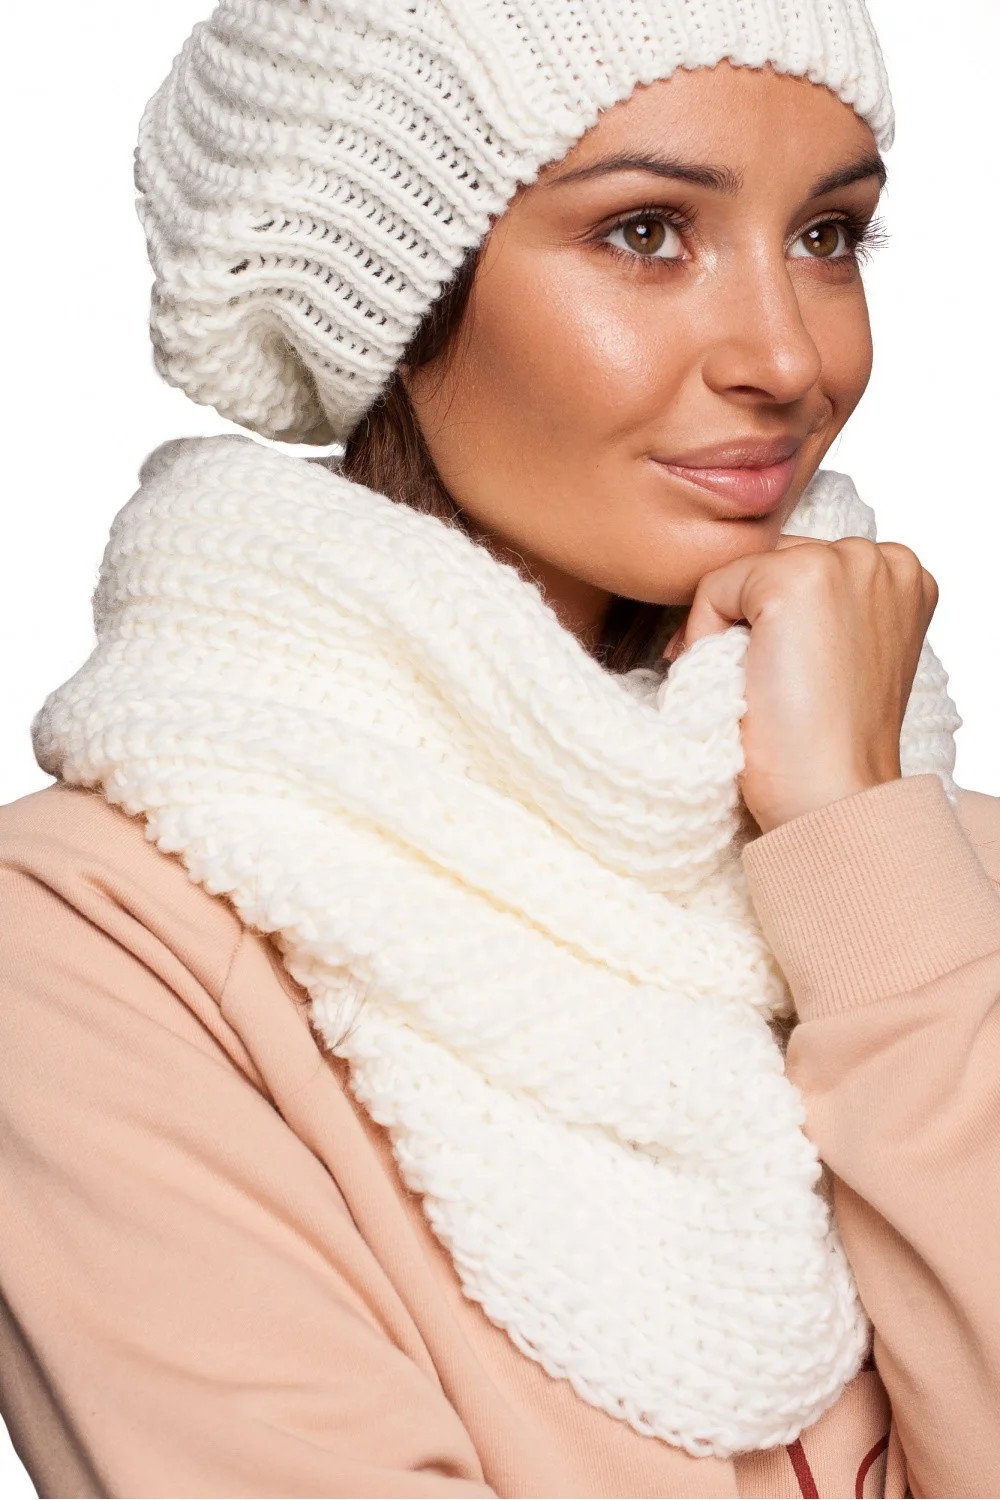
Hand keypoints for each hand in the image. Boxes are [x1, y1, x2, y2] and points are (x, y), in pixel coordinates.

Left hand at [662, 535, 939, 834]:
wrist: (832, 795)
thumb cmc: (829, 742)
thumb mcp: (842, 656)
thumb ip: (820, 610)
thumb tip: (745, 592)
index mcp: (903, 574)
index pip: (806, 563)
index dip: (770, 617)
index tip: (765, 670)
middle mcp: (883, 557)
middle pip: (774, 560)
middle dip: (748, 617)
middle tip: (747, 683)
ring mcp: (844, 562)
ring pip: (743, 572)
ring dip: (726, 625)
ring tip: (744, 685)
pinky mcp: (797, 578)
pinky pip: (714, 587)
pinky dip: (703, 633)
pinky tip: (735, 682)